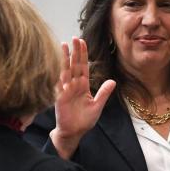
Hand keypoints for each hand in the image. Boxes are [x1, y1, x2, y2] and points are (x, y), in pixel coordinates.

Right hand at [50, 37, 115, 158]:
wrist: (73, 132)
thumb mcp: (97, 106)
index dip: (83, 55)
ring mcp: (66, 90)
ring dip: (64, 58)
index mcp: (83, 86)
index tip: (82, 42)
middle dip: (74, 52)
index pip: (83, 67)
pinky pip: (59, 84)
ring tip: (63, 45)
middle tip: (75, 38)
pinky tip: (57, 63)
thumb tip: (113, 81)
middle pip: (74, 65)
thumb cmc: (84, 120)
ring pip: (65, 71)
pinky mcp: (60, 97)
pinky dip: (58, 74)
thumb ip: (104, 93)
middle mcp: (73, 85)